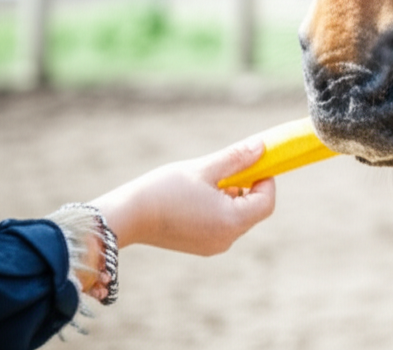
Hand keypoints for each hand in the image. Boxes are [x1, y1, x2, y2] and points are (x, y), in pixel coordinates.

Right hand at [90, 138, 275, 255]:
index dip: (266, 179)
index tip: (253, 162)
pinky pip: (223, 225)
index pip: (266, 202)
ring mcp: (213, 246)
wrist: (126, 217)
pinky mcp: (200, 246)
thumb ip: (236, 158)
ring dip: (232, 196)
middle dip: (248, 186)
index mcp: (232, 221)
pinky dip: (220, 208)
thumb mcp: (203, 169)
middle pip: (254, 210)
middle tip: (228, 167)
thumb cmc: (164, 190)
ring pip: (238, 217)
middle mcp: (226, 239)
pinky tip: (198, 195)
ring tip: (207, 181)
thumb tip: (262, 147)